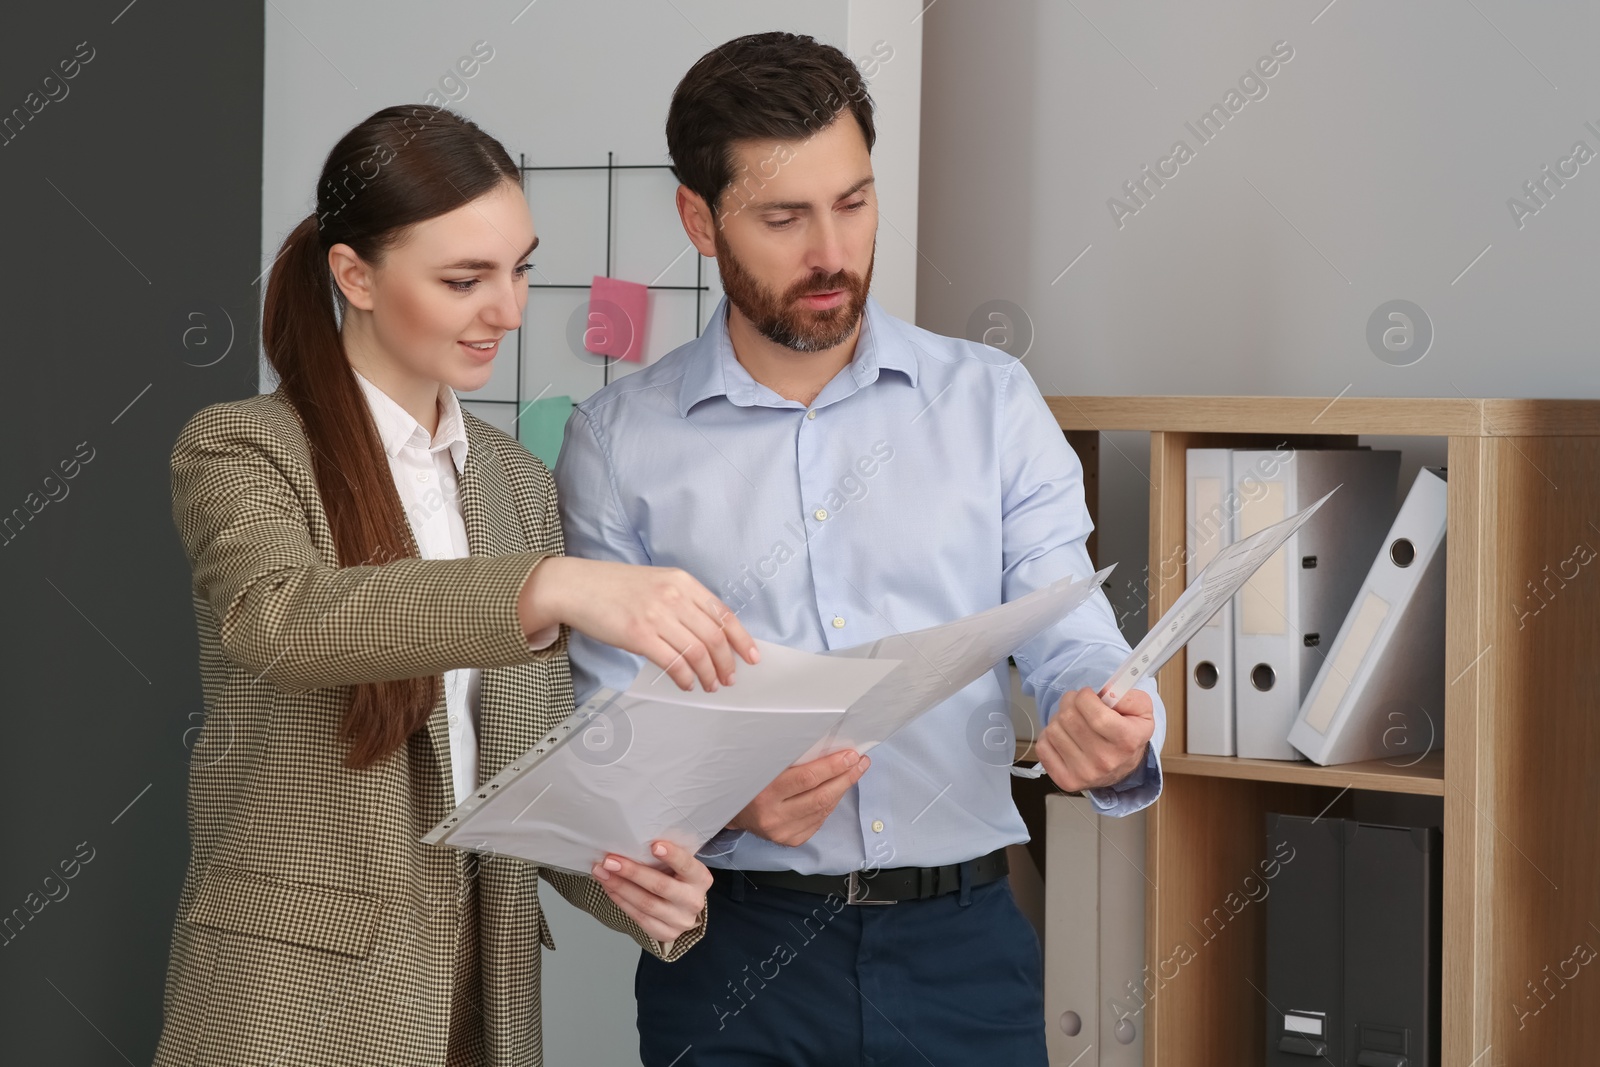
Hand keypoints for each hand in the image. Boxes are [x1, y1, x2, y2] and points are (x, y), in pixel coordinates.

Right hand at [520, 557, 757, 690]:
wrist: (576, 586)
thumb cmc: (614, 587)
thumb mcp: (657, 583)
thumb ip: (682, 602)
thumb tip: (706, 634)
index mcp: (682, 581)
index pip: (724, 613)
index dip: (742, 638)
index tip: (751, 656)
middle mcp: (673, 596)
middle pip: (714, 636)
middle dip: (726, 663)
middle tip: (729, 678)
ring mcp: (656, 615)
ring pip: (697, 652)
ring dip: (708, 674)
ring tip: (710, 685)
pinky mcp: (638, 635)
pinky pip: (673, 662)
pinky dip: (685, 677)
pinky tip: (687, 683)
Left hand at [592, 840, 712, 943]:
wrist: (683, 910)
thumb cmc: (677, 879)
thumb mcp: (679, 866)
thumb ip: (665, 857)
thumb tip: (633, 841)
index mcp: (701, 879)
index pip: (687, 865)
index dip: (672, 856)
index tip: (654, 845)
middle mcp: (693, 901)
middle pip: (661, 886)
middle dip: (632, 872)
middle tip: (610, 861)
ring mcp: (680, 920)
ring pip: (645, 903)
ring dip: (619, 886)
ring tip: (601, 872)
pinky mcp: (665, 933)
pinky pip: (638, 917)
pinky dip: (620, 900)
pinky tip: (609, 888)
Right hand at [728, 749, 869, 846]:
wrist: (734, 813)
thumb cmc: (750, 783)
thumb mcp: (762, 768)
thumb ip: (788, 762)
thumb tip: (826, 749)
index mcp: (764, 793)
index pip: (806, 778)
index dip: (832, 766)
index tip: (850, 754)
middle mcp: (774, 816)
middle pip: (820, 796)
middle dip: (845, 777)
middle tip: (860, 762)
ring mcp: (783, 832)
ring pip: (823, 809)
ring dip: (842, 789)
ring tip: (854, 772)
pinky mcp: (790, 841)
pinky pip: (819, 821)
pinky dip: (830, 804)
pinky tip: (837, 791)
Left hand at [1035, 687, 1153, 792]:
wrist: (1122, 768)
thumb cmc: (1127, 734)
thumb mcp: (1141, 711)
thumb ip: (1130, 696)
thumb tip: (1107, 692)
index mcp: (1126, 741)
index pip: (1096, 714)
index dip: (1085, 697)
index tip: (1088, 695)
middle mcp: (1106, 760)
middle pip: (1069, 718)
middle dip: (1070, 703)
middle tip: (1077, 705)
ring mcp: (1084, 773)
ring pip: (1053, 729)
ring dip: (1059, 720)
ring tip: (1072, 723)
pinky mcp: (1066, 780)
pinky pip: (1043, 746)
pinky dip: (1049, 737)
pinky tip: (1064, 737)